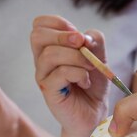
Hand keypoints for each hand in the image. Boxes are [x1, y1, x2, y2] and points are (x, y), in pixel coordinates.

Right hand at [31, 15, 108, 136]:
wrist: (94, 114)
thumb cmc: (93, 85)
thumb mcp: (99, 57)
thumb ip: (94, 42)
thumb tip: (84, 37)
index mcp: (50, 49)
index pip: (39, 24)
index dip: (59, 23)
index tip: (78, 36)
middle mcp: (42, 61)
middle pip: (37, 35)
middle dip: (64, 36)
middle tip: (83, 45)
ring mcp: (43, 77)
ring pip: (51, 54)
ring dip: (77, 57)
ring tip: (90, 68)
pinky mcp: (49, 92)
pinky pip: (60, 73)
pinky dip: (79, 74)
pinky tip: (86, 82)